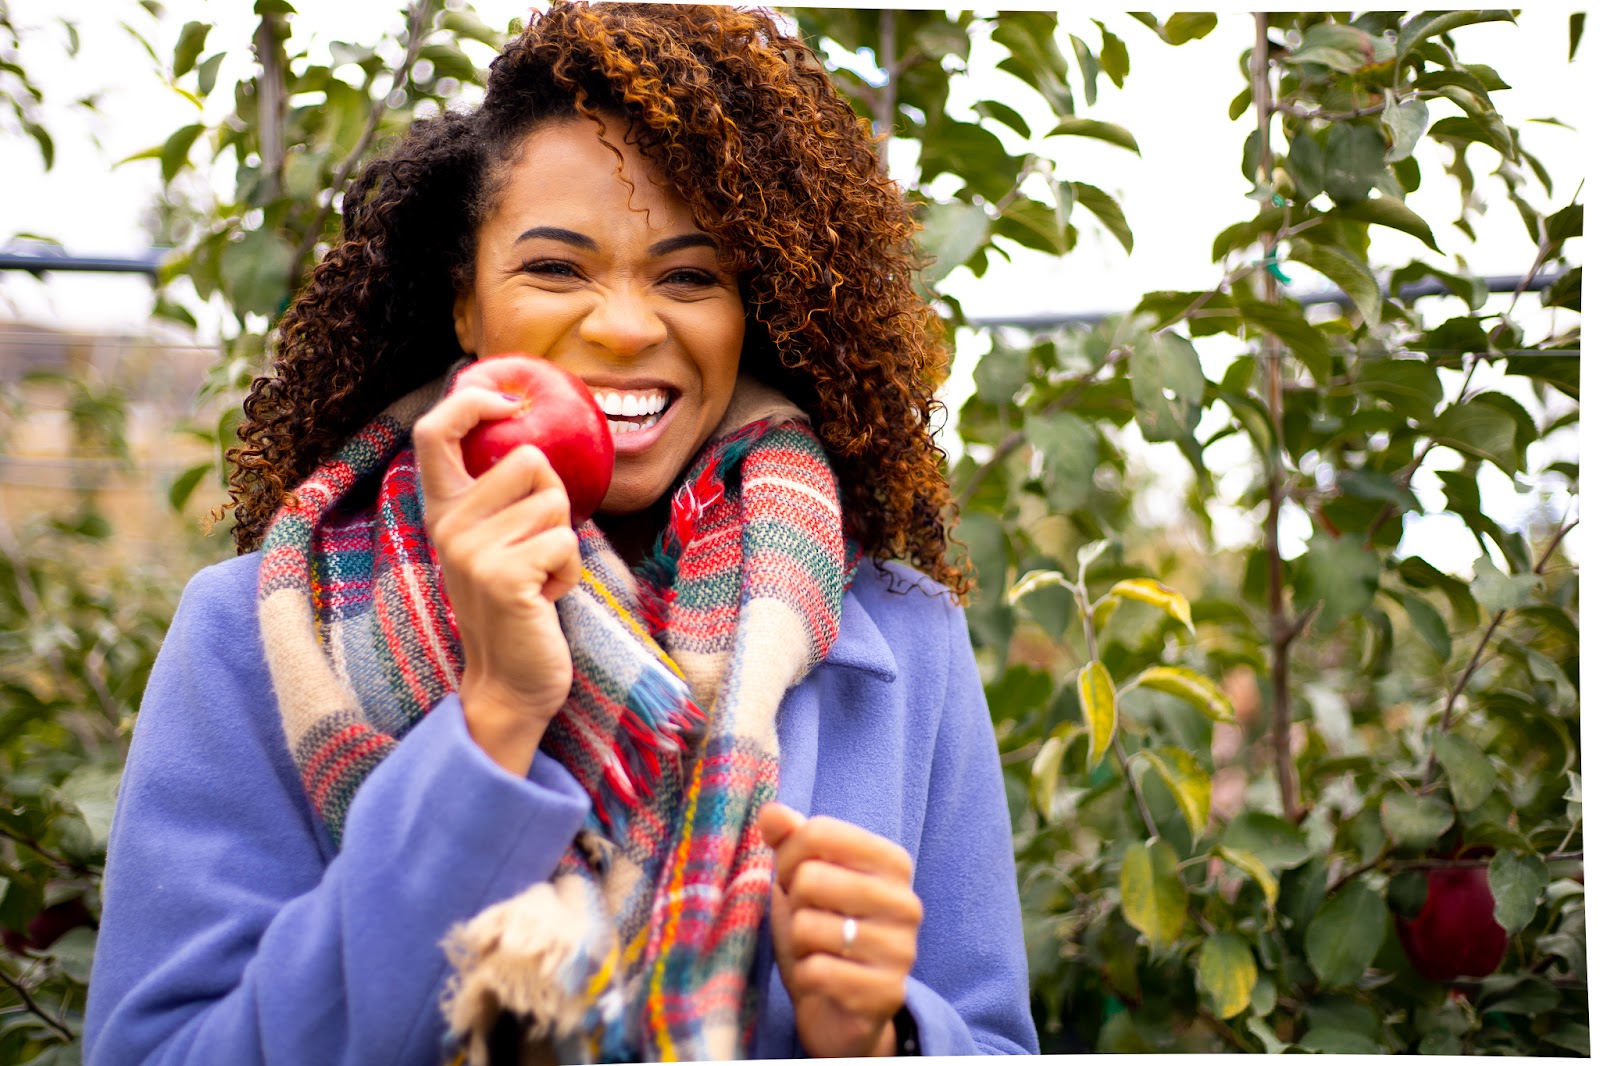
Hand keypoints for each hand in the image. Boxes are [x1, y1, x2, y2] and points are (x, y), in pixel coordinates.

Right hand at [413, 383, 582, 775]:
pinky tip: (546, 599)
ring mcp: (471, 551)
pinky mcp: (503, 576)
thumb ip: (500, 498)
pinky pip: (564, 542)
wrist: (510, 683)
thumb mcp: (495, 544)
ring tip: (540, 578)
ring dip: (564, 544)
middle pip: (529, 459)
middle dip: (554, 498)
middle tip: (538, 546)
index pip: (435, 431)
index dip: (473, 400)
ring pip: (555, 503)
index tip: (510, 402)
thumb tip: (532, 434)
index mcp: (443, 512)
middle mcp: (448, 526)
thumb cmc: (517, 606)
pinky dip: (569, 573)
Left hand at [757, 803, 922, 1056]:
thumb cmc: (820, 931)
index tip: (792, 879)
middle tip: (804, 919)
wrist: (841, 1009)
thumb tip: (771, 812)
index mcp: (893, 862)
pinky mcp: (886, 993)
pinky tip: (821, 981)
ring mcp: (902, 950)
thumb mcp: (801, 880)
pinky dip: (805, 977)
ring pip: (807, 927)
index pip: (819, 832)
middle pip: (810, 879)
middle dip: (792, 903)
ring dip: (798, 944)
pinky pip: (816, 971)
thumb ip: (790, 840)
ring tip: (816, 951)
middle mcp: (906, 902)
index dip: (787, 856)